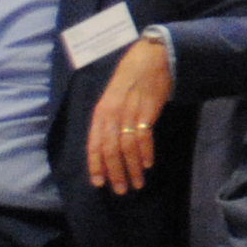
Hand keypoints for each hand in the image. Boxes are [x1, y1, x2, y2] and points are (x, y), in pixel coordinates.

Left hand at [86, 37, 173, 193]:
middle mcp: (112, 113)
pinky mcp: (147, 110)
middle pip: (110, 149)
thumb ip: (110, 119)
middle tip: (120, 190)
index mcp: (101, 111)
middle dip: (115, 172)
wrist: (152, 56)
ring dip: (131, 168)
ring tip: (137, 183)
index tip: (99, 183)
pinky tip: (147, 164)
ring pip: (126, 147)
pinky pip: (143, 136)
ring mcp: (130, 111)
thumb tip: (110, 145)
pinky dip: (145, 152)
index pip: (94, 143)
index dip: (95, 165)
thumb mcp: (113, 97)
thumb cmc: (131, 76)